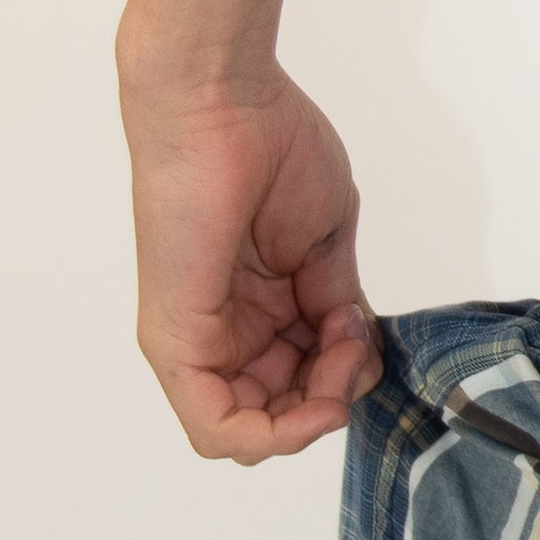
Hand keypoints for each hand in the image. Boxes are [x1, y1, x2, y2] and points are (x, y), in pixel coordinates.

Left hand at [121, 57, 383, 461]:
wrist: (222, 102)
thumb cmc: (270, 149)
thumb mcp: (325, 244)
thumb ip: (337, 306)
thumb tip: (356, 353)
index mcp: (256, 308)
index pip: (299, 385)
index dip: (340, 381)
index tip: (364, 341)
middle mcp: (222, 331)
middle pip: (281, 413)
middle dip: (334, 396)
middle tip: (355, 344)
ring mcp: (194, 341)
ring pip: (254, 430)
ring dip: (315, 409)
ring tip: (340, 349)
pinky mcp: (175, 344)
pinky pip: (217, 428)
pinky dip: (275, 436)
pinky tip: (317, 404)